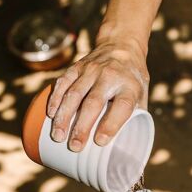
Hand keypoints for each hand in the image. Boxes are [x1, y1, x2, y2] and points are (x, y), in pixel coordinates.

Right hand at [47, 37, 148, 151]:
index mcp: (130, 86)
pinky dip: (55, 99)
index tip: (100, 142)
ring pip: (74, 94)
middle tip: (75, 146)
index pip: (122, 106)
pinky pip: (63, 82)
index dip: (111, 124)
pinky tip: (50, 114)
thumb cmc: (132, 79)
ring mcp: (91, 70)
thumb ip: (135, 116)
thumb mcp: (141, 95)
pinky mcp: (77, 67)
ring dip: (64, 117)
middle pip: (94, 103)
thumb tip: (126, 146)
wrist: (121, 44)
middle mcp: (110, 76)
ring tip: (58, 136)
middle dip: (82, 126)